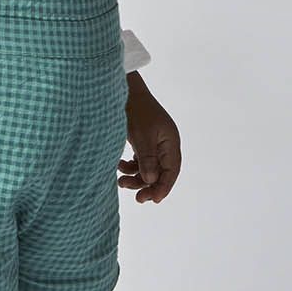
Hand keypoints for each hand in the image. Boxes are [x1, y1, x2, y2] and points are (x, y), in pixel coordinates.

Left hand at [117, 74, 180, 204]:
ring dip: (137, 177)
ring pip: (149, 168)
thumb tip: (152, 181)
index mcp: (170, 142)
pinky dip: (131, 167)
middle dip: (148, 185)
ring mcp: (154, 142)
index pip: (171, 171)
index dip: (164, 187)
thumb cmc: (135, 111)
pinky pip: (140, 161)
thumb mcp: (141, 137)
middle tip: (136, 198)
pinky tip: (120, 165)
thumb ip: (147, 160)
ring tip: (120, 181)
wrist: (123, 91)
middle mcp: (165, 144)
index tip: (153, 200)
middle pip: (161, 172)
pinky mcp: (143, 141)